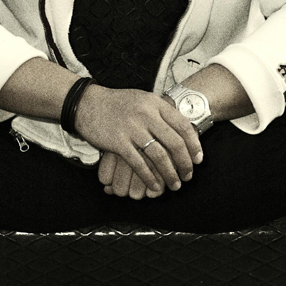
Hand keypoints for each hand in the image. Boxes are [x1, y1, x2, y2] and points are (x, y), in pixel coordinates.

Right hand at [74, 86, 202, 192]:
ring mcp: (132, 128)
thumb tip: (181, 130)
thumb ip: (160, 112)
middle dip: (185, 163)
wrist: (88, 103)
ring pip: (159, 156)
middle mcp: (146, 114)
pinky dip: (150, 178)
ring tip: (174, 185)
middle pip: (175, 143)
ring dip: (170, 174)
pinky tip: (154, 185)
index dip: (194, 144)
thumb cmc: (116, 103)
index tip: (198, 159)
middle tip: (188, 175)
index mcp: (155, 103)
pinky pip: (139, 164)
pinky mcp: (118, 142)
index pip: (183, 125)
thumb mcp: (142, 99)